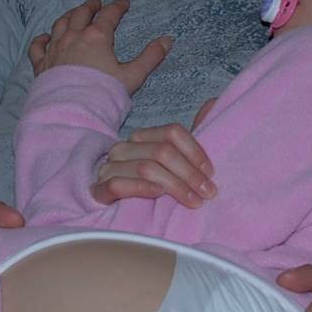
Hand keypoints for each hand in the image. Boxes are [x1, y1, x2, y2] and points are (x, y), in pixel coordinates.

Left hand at [28, 0, 171, 94]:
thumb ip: (150, 57)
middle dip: (91, 6)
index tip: (124, 3)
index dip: (118, 7)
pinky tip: (45, 37)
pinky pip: (38, 46)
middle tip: (97, 3)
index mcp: (96, 37)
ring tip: (75, 13)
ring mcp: (55, 49)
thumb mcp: (133, 76)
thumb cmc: (104, 95)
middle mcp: (73, 37)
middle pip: (81, 14)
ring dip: (69, 15)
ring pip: (60, 24)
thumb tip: (167, 40)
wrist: (72, 114)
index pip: (109, 15)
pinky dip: (42, 39)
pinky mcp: (41, 64)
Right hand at [91, 123, 217, 207]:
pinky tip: (158, 195)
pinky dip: (142, 189)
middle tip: (207, 192)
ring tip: (192, 200)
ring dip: (174, 185)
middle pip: (163, 152)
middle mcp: (124, 147)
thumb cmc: (149, 184)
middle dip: (190, 174)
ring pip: (146, 168)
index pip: (172, 132)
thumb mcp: (169, 163)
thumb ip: (188, 141)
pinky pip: (119, 185)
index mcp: (142, 136)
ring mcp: (109, 167)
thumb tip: (212, 104)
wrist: (113, 207)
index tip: (211, 172)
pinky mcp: (99, 189)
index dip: (195, 151)